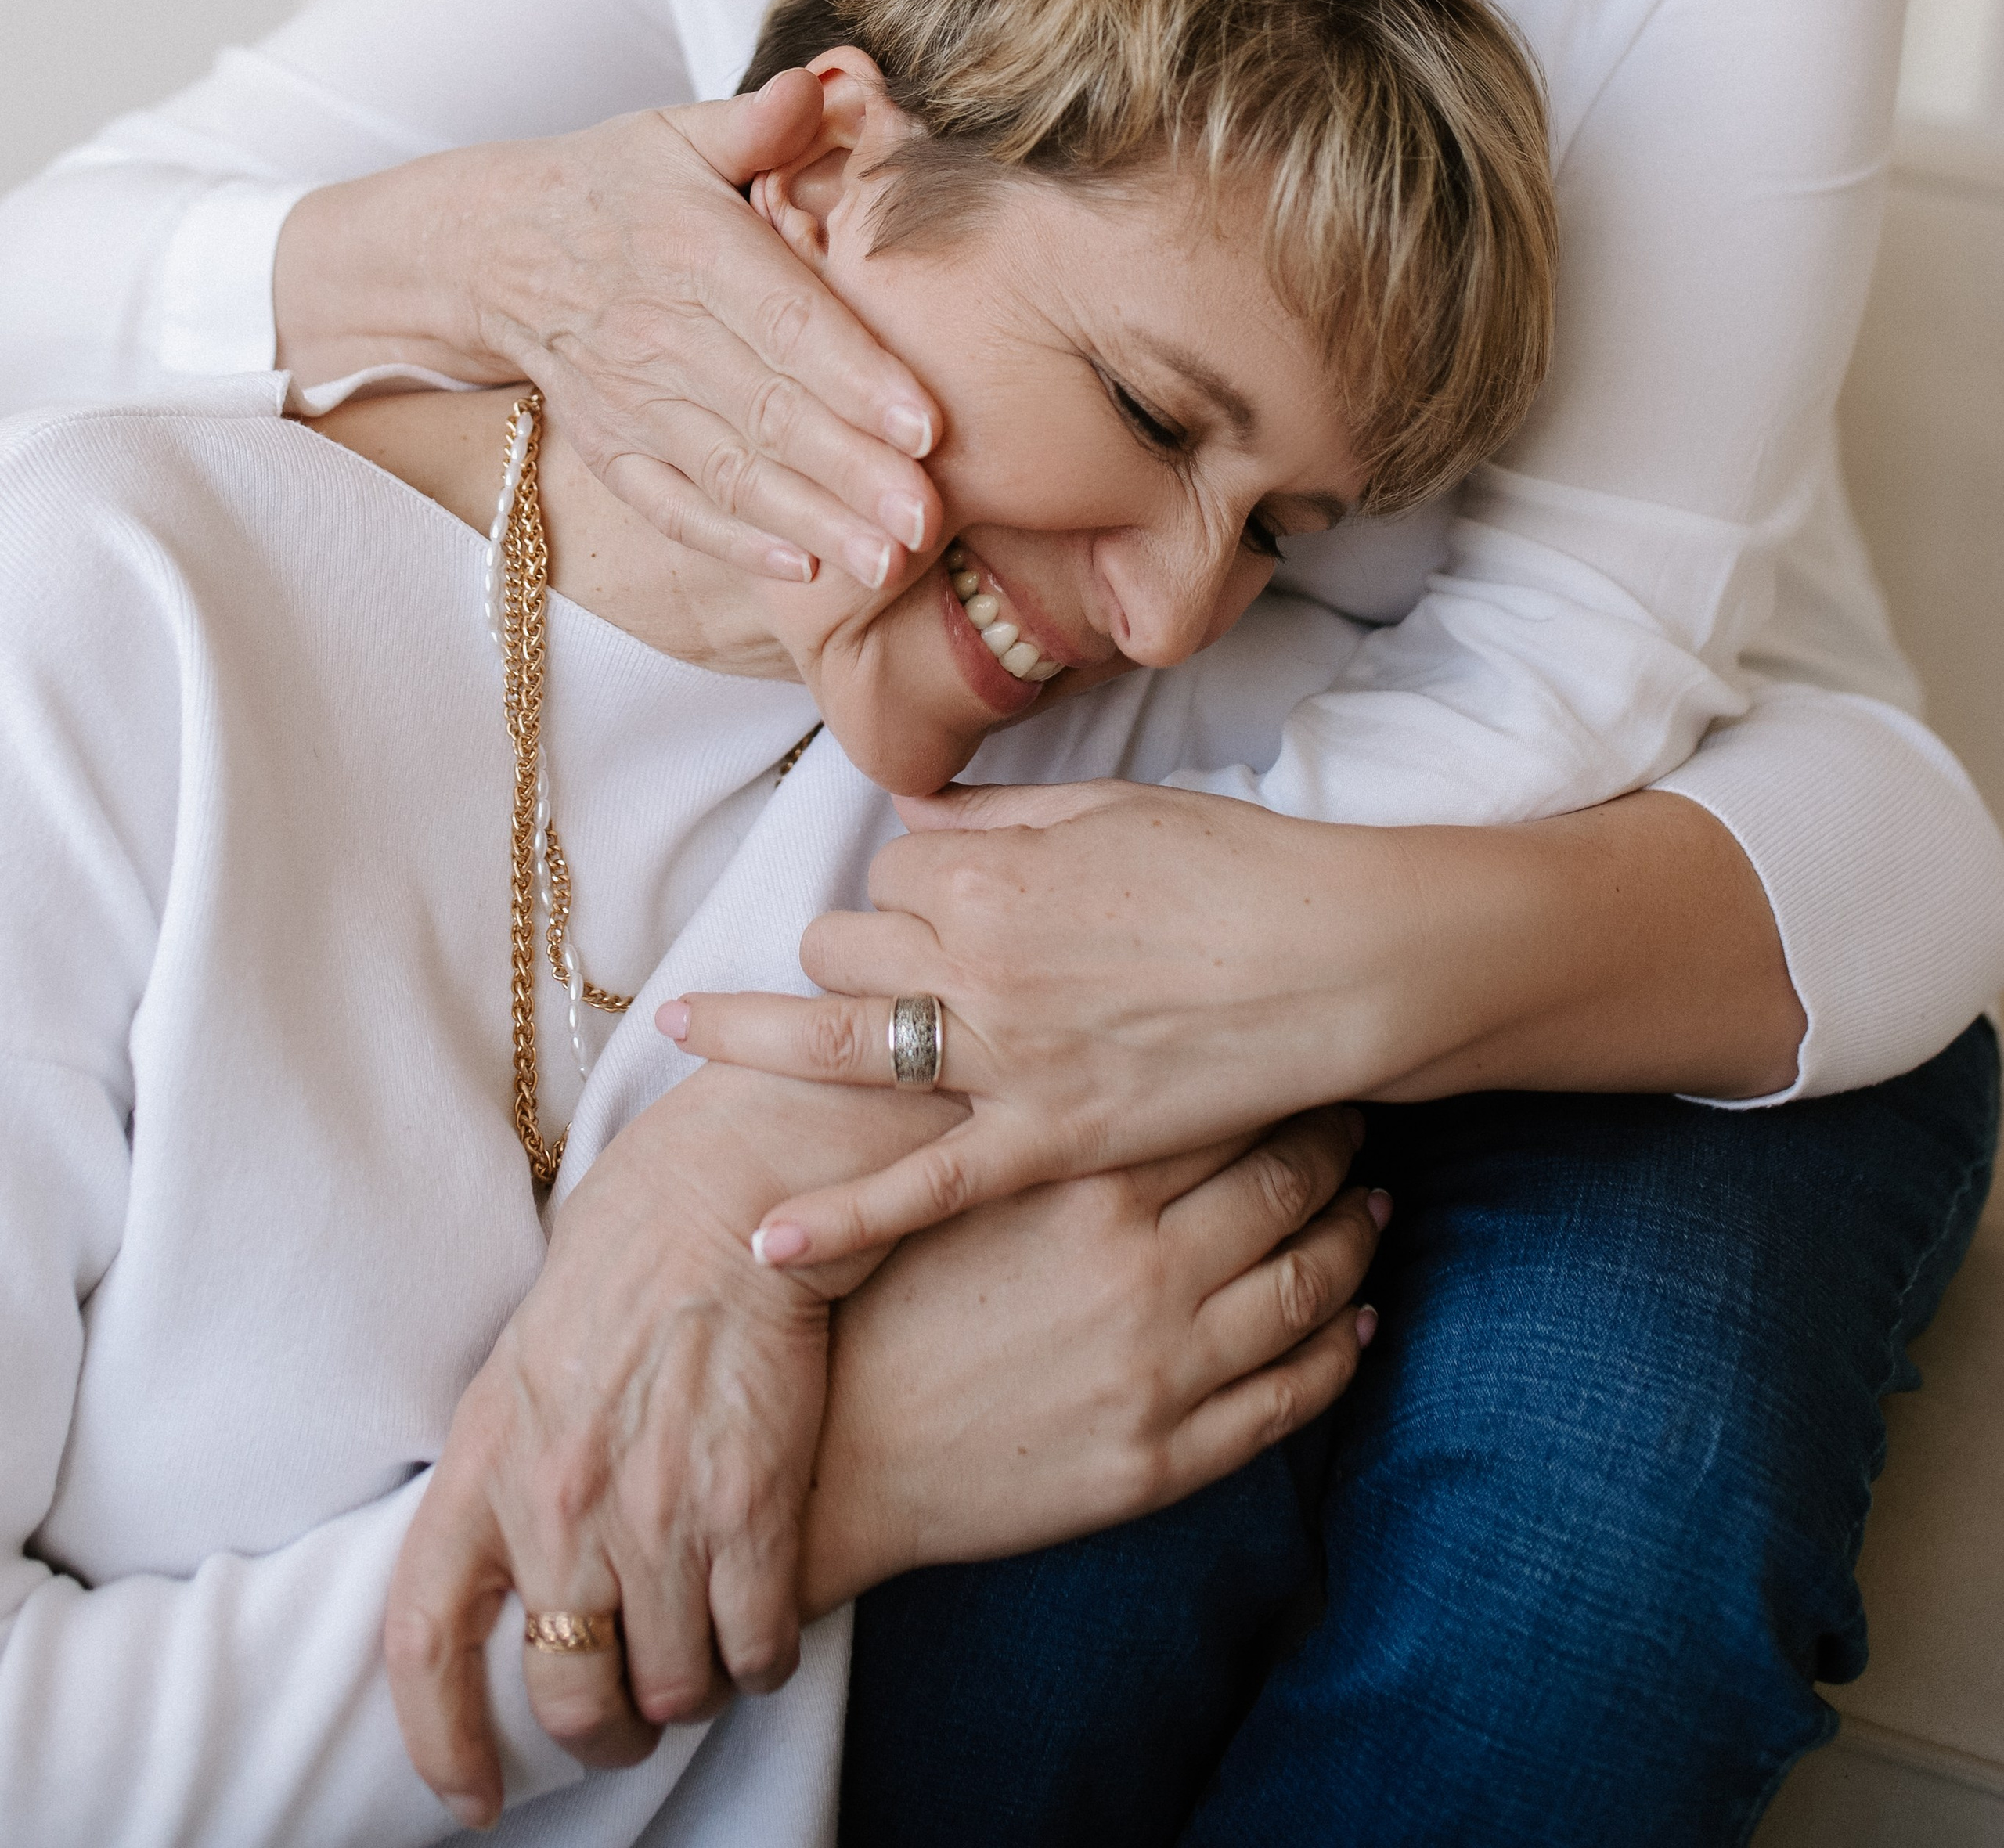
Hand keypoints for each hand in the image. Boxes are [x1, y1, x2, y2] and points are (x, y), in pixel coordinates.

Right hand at [275, 72, 942, 586]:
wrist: (489, 244)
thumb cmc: (613, 184)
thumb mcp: (676, 133)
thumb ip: (756, 122)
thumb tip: (824, 84)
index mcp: (693, 250)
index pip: (786, 321)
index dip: (856, 374)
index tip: (926, 423)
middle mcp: (661, 333)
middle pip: (769, 412)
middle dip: (852, 471)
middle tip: (928, 520)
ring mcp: (631, 400)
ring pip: (731, 471)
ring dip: (810, 520)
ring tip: (886, 561)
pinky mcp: (610, 448)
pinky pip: (674, 506)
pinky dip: (734, 542)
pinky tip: (802, 570)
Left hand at [384, 1067, 956, 1830]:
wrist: (736, 1187)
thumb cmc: (633, 1248)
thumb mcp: (526, 1352)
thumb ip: (510, 1458)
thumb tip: (511, 1551)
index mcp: (488, 1457)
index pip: (425, 1638)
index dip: (440, 1738)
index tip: (469, 1792)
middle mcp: (560, 1501)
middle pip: (566, 1691)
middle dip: (600, 1731)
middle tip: (626, 1719)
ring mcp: (657, 1510)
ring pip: (670, 1685)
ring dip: (689, 1694)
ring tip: (705, 1666)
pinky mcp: (750, 1504)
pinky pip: (754, 1645)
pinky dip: (762, 1658)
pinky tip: (767, 1629)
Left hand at [667, 779, 1373, 1267]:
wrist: (1337, 960)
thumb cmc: (1238, 871)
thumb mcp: (1114, 809)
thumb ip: (1004, 814)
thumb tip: (917, 818)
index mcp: (991, 864)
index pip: (891, 866)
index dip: (914, 881)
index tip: (953, 897)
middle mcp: (973, 955)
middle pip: (848, 944)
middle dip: (854, 948)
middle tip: (887, 968)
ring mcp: (1002, 1056)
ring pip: (842, 1044)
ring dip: (750, 1038)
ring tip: (677, 1037)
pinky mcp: (1042, 1141)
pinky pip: (918, 1185)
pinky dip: (836, 1217)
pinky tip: (762, 1245)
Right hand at [803, 1107, 1384, 1607]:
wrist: (844, 1460)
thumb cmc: (882, 1299)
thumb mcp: (943, 1178)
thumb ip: (1023, 1106)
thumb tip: (1094, 1033)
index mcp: (1084, 1188)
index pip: (1222, 1106)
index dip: (1273, 1075)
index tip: (1295, 1051)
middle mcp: (1141, 1272)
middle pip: (1283, 1184)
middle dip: (1331, 1144)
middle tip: (1352, 1116)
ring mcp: (1162, 1370)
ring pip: (1307, 1286)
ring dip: (1353, 1239)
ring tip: (1371, 1204)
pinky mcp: (1166, 1459)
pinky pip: (1290, 1397)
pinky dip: (1341, 1352)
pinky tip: (1360, 1321)